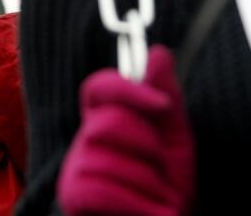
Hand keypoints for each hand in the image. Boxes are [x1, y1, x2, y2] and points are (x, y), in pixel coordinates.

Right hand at [57, 46, 194, 215]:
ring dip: (149, 184)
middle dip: (148, 147)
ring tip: (158, 200)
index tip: (162, 105)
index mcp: (109, 120)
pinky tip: (151, 214)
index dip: (127, 88)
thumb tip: (159, 52)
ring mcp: (76, 169)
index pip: (99, 88)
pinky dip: (135, 204)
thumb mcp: (177, 140)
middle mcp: (87, 141)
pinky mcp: (73, 197)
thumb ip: (166, 98)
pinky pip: (98, 190)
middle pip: (107, 121)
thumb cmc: (171, 189)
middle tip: (164, 172)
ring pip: (107, 159)